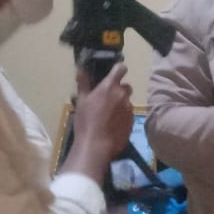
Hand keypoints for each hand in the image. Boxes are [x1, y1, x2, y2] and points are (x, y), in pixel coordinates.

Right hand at [62, 64, 133, 179]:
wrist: (96, 145)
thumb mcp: (81, 101)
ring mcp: (129, 109)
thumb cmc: (86, 121)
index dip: (118, 69)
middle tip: (107, 99)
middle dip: (119, 90)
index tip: (113, 74)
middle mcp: (122, 95)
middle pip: (126, 86)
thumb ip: (83, 83)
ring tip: (108, 115)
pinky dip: (122, 117)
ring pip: (127, 101)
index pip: (121, 69)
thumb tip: (81, 68)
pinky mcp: (132, 121)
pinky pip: (128, 114)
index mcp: (110, 87)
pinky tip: (112, 125)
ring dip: (120, 104)